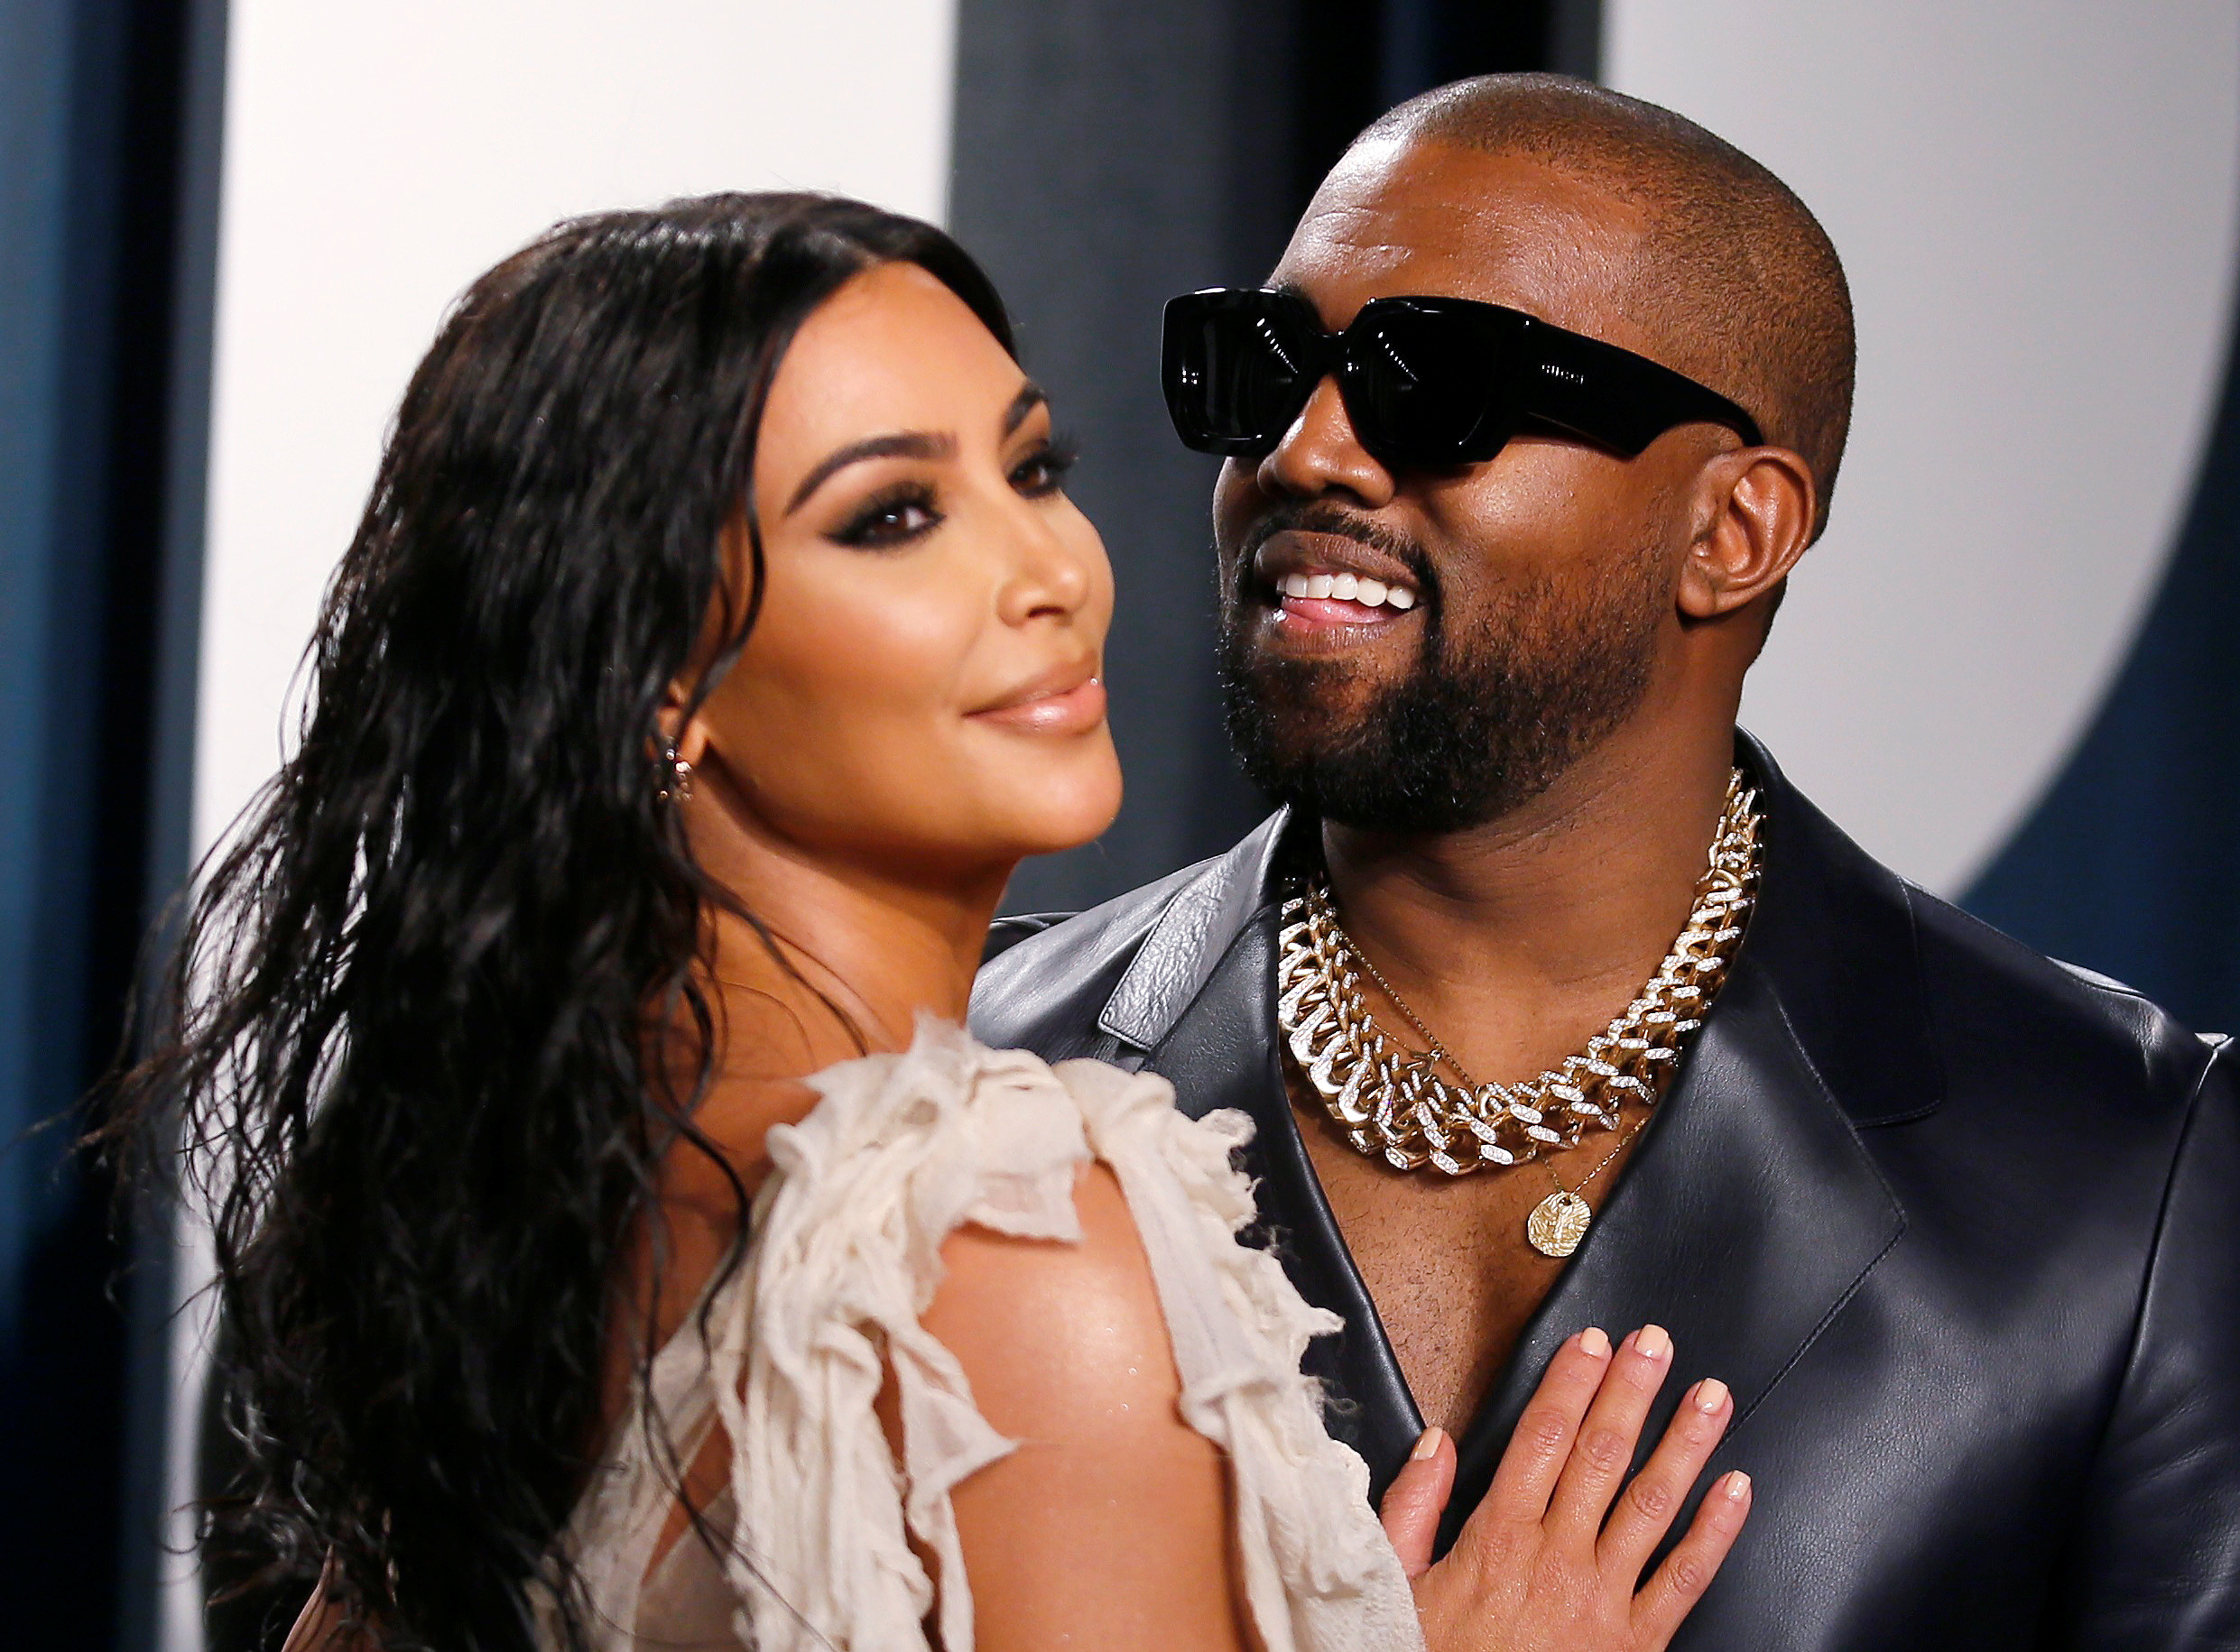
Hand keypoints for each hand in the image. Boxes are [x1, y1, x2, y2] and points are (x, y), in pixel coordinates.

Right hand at [1379, 1325, 1750, 1651]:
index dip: (1571, 1384)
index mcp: (1499, 1537)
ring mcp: (1603, 1599)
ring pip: (1652, 1504)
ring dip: (1684, 1444)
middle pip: (1601, 1456)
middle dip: (1631, 1392)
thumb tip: (1436, 1442)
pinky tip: (1736, 1488)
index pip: (1541, 1438)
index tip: (1593, 1342)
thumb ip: (1413, 1508)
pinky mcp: (1637, 1642)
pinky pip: (1686, 1580)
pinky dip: (1716, 1531)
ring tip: (1711, 1395)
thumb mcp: (1397, 1584)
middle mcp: (1557, 1557)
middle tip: (1657, 1343)